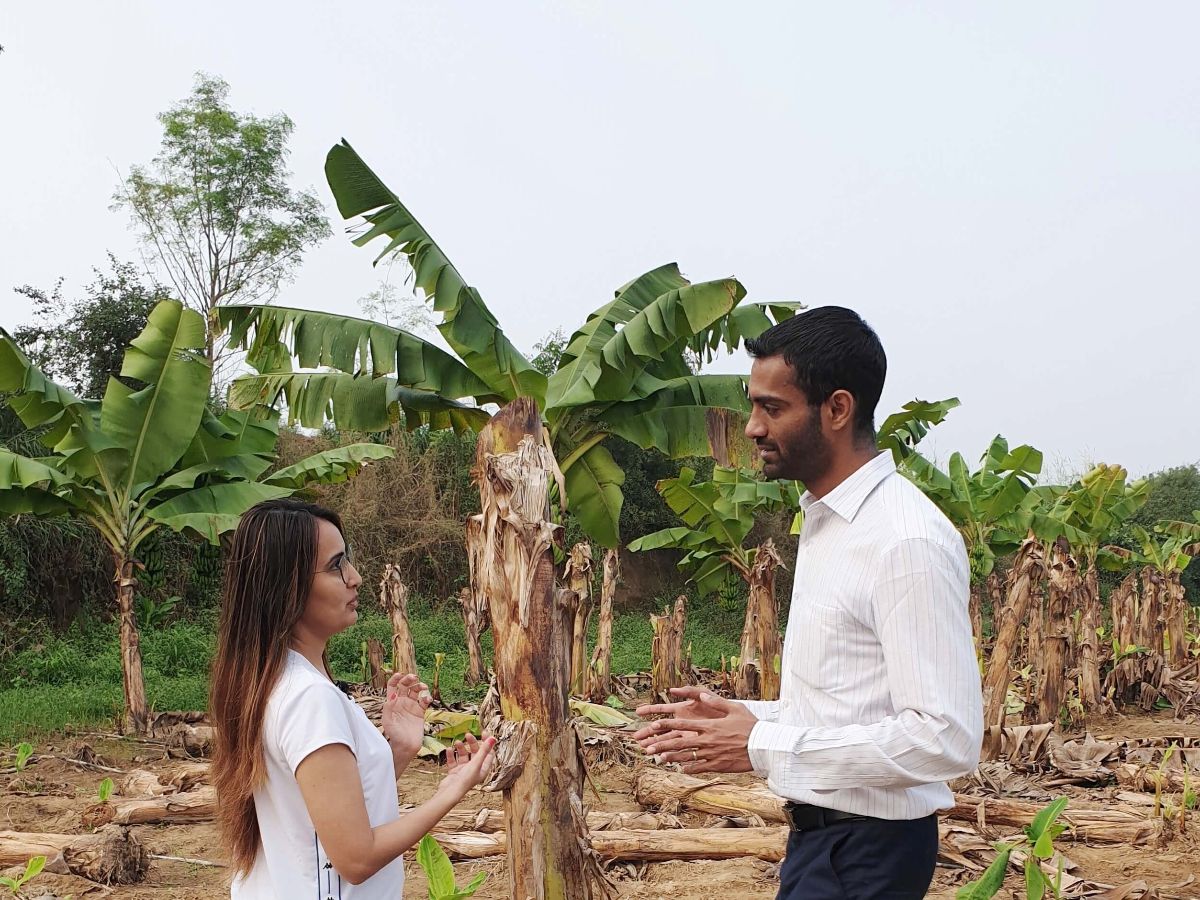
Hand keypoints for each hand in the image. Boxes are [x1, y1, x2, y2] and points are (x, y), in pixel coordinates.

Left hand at [381, 672, 430, 761]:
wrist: (405, 746)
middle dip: (410, 679)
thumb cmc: (394, 735)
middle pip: (406, 685)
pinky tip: (427, 700)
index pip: (393, 686)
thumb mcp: (387, 721)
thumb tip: (393, 695)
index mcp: (392, 702)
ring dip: (420, 686)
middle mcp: (402, 702)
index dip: (396, 679)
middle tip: (415, 677)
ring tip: (423, 687)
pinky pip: (424, 701)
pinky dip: (427, 698)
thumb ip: (388, 707)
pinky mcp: (420, 712)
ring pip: (416, 691)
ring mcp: (411, 706)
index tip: (401, 674)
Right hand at [436, 733, 496, 800]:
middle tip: (467, 735)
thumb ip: (484, 750)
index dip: (487, 743)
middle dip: (472, 743)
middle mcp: (475, 769)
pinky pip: (453, 760)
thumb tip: (493, 738)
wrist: (450, 792)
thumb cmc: (465, 781)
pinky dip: (451, 755)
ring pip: (464, 755)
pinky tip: (449, 750)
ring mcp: (464, 770)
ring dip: (460, 748)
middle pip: (475, 752)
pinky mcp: (455, 772)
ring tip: (456, 742)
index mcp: (483, 768)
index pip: (488, 753)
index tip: (483, 732)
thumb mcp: (476, 763)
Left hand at [633, 687, 756, 773]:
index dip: (666, 725)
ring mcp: (712, 754)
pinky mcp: (718, 765)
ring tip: (658, 759)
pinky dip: (689, 768)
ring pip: (687, 757)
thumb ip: (716, 702)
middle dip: (662, 745)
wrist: (764, 746)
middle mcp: (707, 741)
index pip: (683, 725)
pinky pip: (700, 768)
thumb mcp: (734, 708)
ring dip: (671, 758)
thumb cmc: (751, 725)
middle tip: (647, 748)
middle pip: (679, 743)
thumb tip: (701, 694)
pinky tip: (680, 769)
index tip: (653, 725)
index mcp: (709, 726)